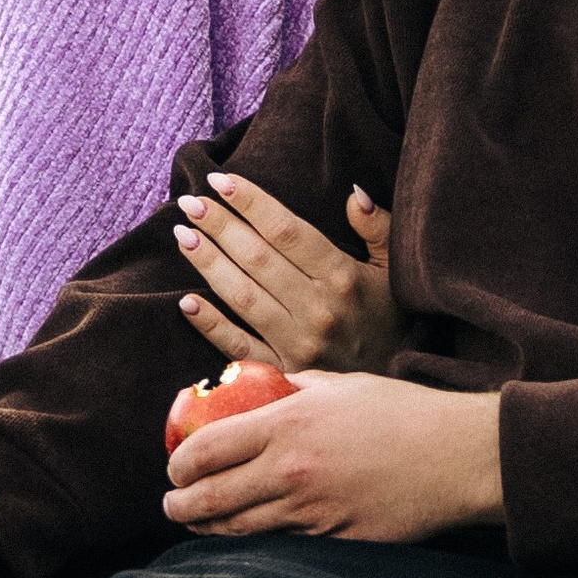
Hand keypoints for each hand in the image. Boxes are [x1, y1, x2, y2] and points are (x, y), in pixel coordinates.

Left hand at [164, 369, 501, 543]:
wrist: (457, 457)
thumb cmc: (404, 412)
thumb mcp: (343, 384)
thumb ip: (295, 387)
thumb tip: (264, 386)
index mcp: (287, 424)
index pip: (206, 448)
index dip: (179, 462)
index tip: (173, 467)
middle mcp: (291, 470)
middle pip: (210, 498)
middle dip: (181, 505)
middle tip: (172, 503)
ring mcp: (311, 511)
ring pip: (239, 530)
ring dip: (209, 529)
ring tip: (196, 523)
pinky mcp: (333, 539)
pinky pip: (281, 544)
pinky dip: (257, 541)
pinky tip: (248, 536)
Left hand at [174, 172, 399, 372]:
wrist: (393, 396)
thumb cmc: (392, 322)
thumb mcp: (395, 271)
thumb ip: (377, 228)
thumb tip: (352, 193)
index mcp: (343, 277)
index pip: (287, 230)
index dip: (251, 202)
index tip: (220, 180)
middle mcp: (318, 309)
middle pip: (258, 258)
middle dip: (220, 226)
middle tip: (190, 201)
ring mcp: (297, 345)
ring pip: (243, 297)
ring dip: (208, 264)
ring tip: (182, 236)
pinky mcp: (283, 375)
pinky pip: (239, 348)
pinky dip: (211, 326)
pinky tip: (186, 302)